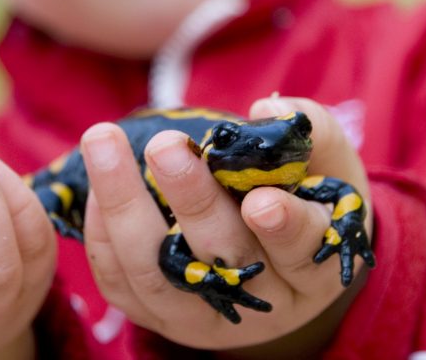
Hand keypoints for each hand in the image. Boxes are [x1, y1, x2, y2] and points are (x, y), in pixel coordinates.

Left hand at [80, 97, 372, 354]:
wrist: (272, 259)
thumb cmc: (305, 197)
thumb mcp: (328, 166)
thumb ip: (312, 131)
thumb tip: (264, 109)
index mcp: (311, 270)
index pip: (303, 253)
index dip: (284, 229)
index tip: (260, 199)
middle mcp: (260, 303)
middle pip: (223, 260)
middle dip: (191, 200)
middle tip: (165, 144)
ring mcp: (204, 315)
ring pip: (158, 274)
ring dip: (123, 206)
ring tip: (103, 142)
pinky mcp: (157, 316)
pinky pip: (120, 283)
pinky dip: (101, 232)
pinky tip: (97, 183)